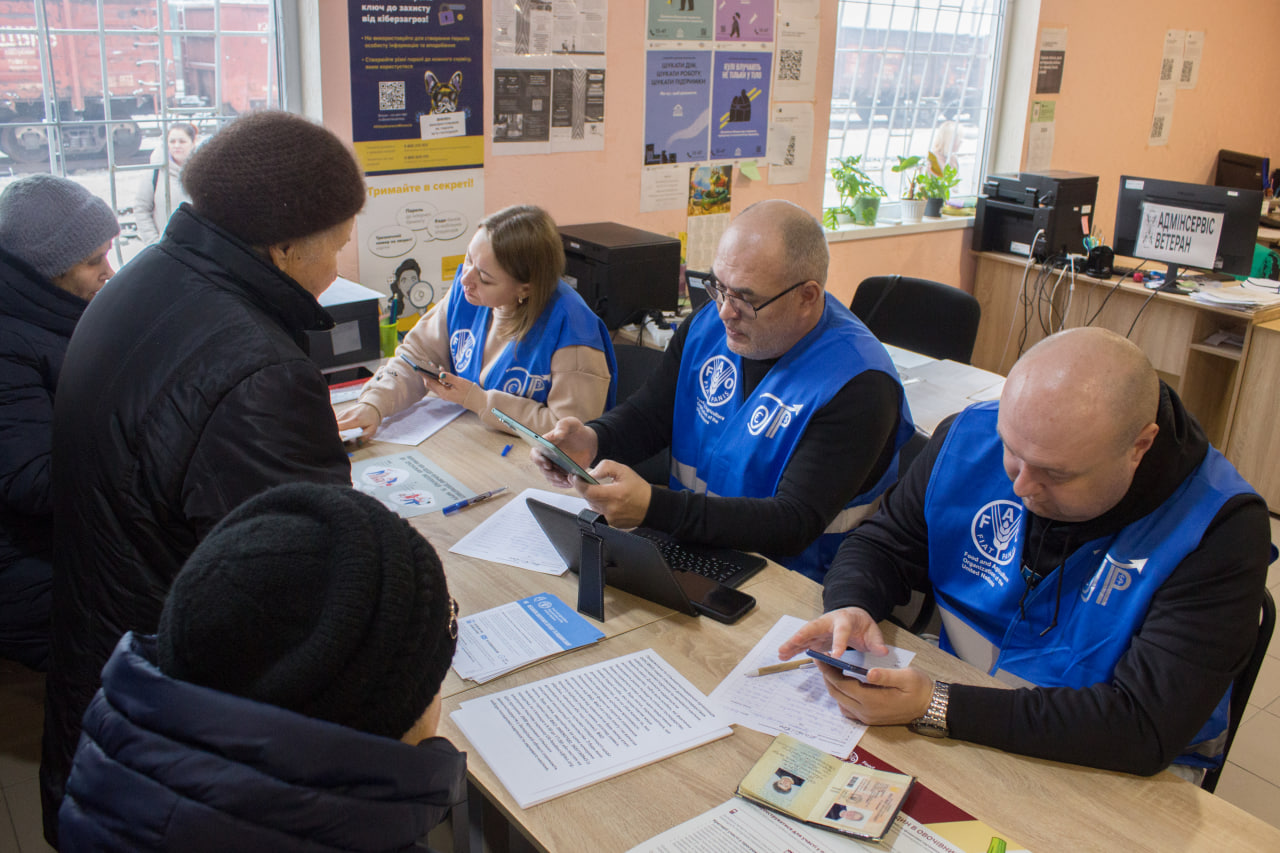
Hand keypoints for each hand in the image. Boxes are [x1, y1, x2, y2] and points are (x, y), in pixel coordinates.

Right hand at [335, 402, 381, 440]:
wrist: (371, 406)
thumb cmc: (371, 418)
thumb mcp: (372, 429)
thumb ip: (364, 437)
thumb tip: (358, 443)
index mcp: (354, 420)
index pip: (339, 427)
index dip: (335, 433)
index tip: (335, 439)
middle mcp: (347, 415)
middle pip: (334, 424)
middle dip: (333, 432)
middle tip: (335, 439)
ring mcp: (343, 413)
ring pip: (333, 422)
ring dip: (333, 429)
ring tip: (336, 435)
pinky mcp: (342, 412)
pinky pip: (334, 420)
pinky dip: (334, 425)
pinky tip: (338, 430)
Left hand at [423, 370, 474, 408]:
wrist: (476, 400)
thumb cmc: (469, 391)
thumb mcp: (460, 382)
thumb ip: (449, 377)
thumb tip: (440, 373)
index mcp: (443, 392)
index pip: (430, 382)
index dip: (424, 375)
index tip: (419, 368)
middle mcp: (442, 394)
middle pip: (430, 384)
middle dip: (427, 374)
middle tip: (427, 364)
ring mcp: (445, 394)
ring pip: (435, 384)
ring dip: (433, 375)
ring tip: (433, 365)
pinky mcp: (449, 392)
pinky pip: (441, 385)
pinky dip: (439, 378)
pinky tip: (442, 371)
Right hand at [532, 418, 598, 487]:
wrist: (588, 442)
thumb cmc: (576, 431)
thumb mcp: (571, 423)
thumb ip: (563, 426)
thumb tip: (557, 435)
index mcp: (544, 444)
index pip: (535, 454)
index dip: (538, 459)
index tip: (546, 463)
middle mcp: (546, 457)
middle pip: (542, 469)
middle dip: (549, 473)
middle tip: (558, 474)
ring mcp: (554, 467)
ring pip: (550, 477)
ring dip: (557, 480)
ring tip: (567, 480)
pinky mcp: (562, 474)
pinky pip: (559, 482)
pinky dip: (563, 484)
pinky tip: (571, 483)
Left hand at [575, 460, 650, 527]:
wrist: (651, 506)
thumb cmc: (639, 489)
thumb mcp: (624, 471)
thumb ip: (606, 467)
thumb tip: (591, 473)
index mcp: (614, 495)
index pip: (588, 490)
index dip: (578, 483)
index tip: (575, 476)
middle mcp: (610, 509)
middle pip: (587, 497)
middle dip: (584, 488)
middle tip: (585, 480)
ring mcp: (609, 518)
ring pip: (591, 505)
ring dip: (591, 496)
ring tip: (600, 490)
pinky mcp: (610, 523)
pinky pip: (597, 512)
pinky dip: (597, 504)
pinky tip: (606, 499)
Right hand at [777, 607, 887, 659]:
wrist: (852, 616)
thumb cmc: (861, 624)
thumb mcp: (872, 631)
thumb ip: (876, 642)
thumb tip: (882, 651)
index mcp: (845, 620)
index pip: (841, 631)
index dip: (839, 642)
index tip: (836, 655)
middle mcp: (828, 622)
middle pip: (813, 627)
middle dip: (803, 635)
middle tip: (794, 643)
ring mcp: (819, 629)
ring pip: (804, 634)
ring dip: (792, 643)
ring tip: (781, 653)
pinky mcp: (814, 637)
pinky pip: (802, 642)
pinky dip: (792, 648)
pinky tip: (782, 656)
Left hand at [817, 663, 934, 725]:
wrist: (930, 706)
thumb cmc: (919, 689)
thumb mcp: (907, 677)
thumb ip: (886, 676)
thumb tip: (868, 673)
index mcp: (872, 700)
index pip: (841, 684)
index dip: (828, 670)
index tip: (820, 656)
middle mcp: (865, 711)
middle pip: (836, 693)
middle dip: (826, 675)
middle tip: (820, 659)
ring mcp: (866, 717)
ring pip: (840, 701)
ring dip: (832, 685)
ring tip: (830, 668)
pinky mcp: (869, 719)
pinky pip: (847, 708)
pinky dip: (841, 695)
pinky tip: (843, 684)